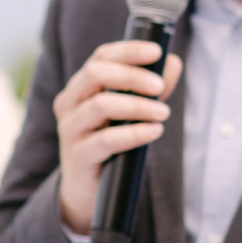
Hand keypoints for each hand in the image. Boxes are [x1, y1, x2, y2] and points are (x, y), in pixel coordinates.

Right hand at [54, 40, 182, 235]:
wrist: (87, 192)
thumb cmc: (110, 146)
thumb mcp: (131, 114)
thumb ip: (151, 89)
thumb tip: (173, 63)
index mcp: (80, 87)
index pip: (100, 57)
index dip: (128, 50)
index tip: (156, 52)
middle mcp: (69, 103)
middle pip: (95, 74)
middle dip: (131, 76)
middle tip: (160, 87)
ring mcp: (69, 129)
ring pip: (100, 105)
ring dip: (136, 106)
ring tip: (163, 113)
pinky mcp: (77, 156)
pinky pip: (106, 140)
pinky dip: (134, 133)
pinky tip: (153, 132)